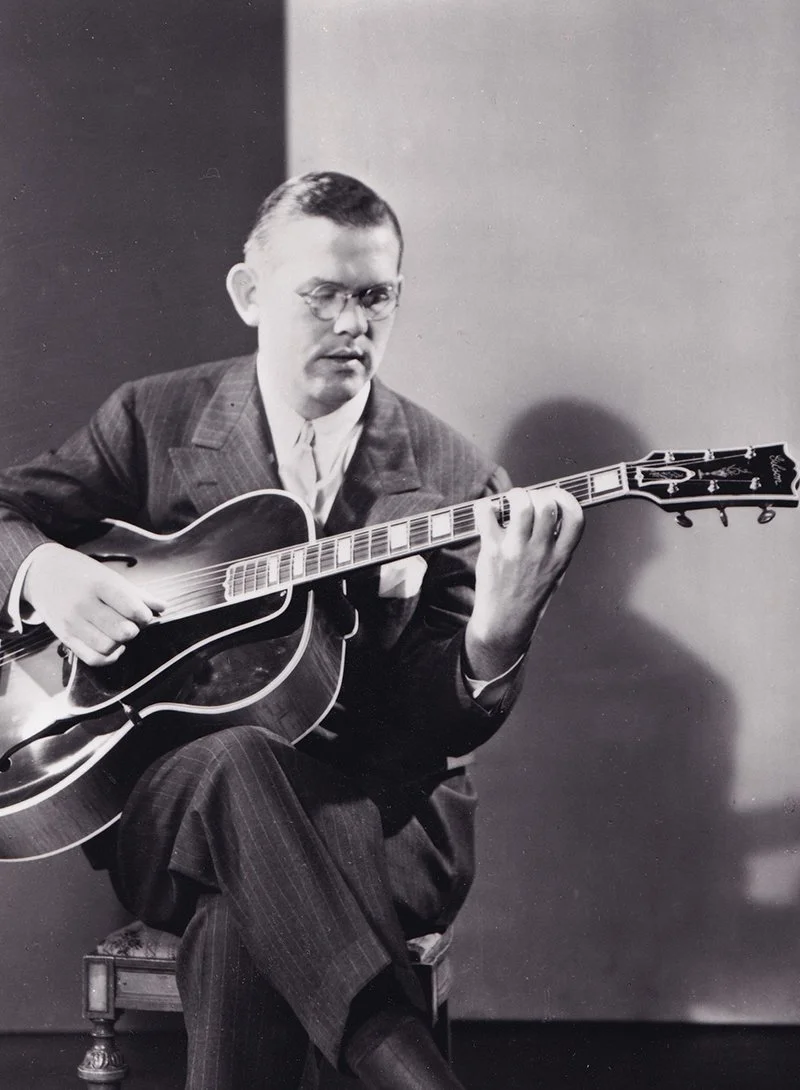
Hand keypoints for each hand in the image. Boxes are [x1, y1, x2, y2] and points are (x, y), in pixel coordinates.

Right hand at [22, 542, 165, 666]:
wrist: (42, 573)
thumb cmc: (81, 573)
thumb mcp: (110, 576)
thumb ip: (137, 593)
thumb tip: (163, 607)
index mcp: (100, 585)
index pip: (132, 609)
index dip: (145, 616)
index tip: (143, 613)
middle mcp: (84, 605)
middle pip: (122, 631)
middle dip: (134, 629)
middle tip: (131, 623)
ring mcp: (73, 623)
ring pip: (108, 647)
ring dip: (121, 643)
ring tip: (118, 632)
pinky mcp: (65, 637)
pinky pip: (92, 658)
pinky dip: (109, 657)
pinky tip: (112, 646)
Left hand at [465, 486, 583, 678]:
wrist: (504, 622)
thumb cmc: (528, 595)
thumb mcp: (554, 572)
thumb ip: (556, 544)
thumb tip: (549, 508)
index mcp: (561, 557)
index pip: (576, 517)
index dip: (567, 499)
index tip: (555, 496)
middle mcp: (541, 552)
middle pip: (547, 505)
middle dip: (538, 494)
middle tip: (528, 501)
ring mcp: (517, 550)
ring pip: (522, 505)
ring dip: (516, 495)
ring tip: (510, 502)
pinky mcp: (493, 550)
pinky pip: (488, 514)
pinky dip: (486, 506)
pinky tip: (489, 513)